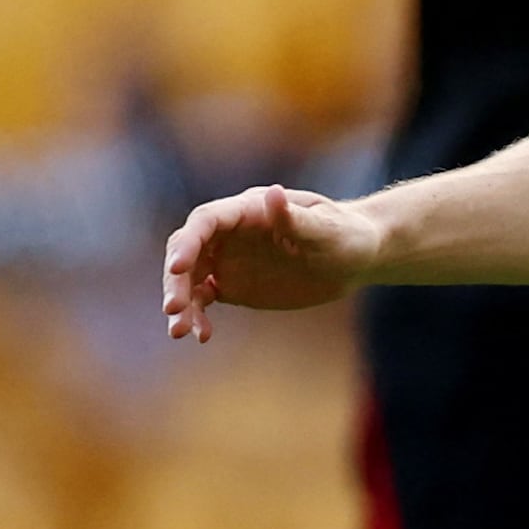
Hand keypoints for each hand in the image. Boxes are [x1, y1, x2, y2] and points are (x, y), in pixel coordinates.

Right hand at [161, 182, 379, 341]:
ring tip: (180, 332)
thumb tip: (272, 193)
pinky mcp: (233, 283)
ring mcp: (228, 258)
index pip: (206, 221)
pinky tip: (202, 335)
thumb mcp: (327, 230)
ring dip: (181, 303)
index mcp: (249, 211)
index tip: (177, 269)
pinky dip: (197, 315)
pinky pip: (203, 298)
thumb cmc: (345, 235)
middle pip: (188, 250)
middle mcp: (231, 233)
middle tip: (173, 309)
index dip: (188, 243)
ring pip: (190, 278)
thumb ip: (296, 218)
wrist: (354, 258)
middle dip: (176, 280)